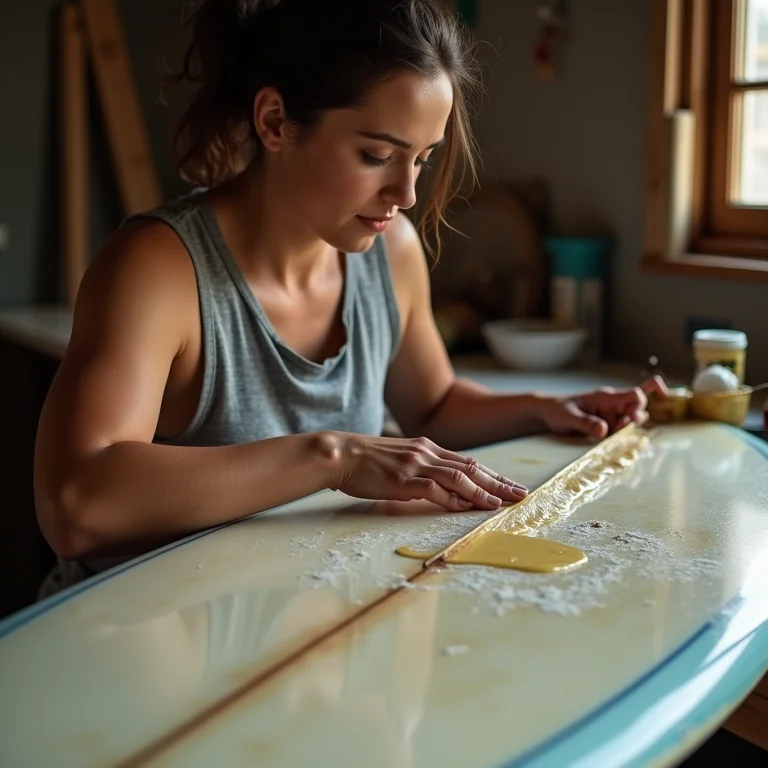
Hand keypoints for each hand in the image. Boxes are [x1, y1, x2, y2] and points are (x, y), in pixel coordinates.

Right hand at [331, 434, 527, 511]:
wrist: (339, 454)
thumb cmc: (366, 460)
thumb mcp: (400, 458)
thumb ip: (422, 468)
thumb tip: (442, 487)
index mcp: (427, 448)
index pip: (468, 462)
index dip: (492, 475)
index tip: (510, 485)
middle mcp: (426, 453)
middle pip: (471, 468)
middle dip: (498, 482)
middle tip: (520, 494)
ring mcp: (415, 465)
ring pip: (458, 477)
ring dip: (483, 491)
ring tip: (501, 503)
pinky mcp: (402, 480)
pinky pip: (434, 490)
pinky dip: (453, 499)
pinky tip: (466, 507)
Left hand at [539, 376, 668, 439]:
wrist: (546, 415)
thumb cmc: (556, 410)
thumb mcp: (568, 417)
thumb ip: (586, 422)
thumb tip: (603, 430)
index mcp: (606, 398)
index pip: (635, 395)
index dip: (640, 405)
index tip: (632, 418)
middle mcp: (612, 406)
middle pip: (637, 411)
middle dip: (633, 422)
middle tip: (616, 430)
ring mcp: (610, 418)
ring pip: (631, 424)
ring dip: (626, 432)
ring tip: (608, 437)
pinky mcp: (607, 429)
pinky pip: (621, 432)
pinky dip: (621, 438)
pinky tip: (612, 443)